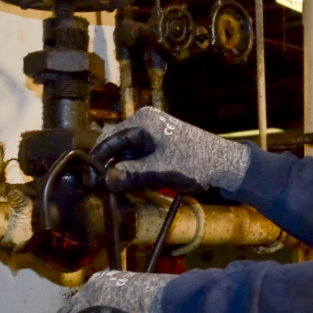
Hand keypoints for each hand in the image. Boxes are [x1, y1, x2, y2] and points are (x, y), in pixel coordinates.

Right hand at [91, 107, 249, 193]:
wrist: (223, 164)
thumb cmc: (194, 163)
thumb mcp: (160, 171)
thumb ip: (131, 174)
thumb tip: (105, 181)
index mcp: (142, 122)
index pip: (109, 139)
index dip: (97, 161)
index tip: (88, 181)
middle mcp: (144, 123)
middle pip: (115, 146)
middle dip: (108, 167)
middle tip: (100, 188)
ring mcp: (152, 134)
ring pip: (126, 153)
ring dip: (120, 171)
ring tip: (115, 190)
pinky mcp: (159, 145)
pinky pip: (138, 157)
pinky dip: (133, 171)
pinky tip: (132, 186)